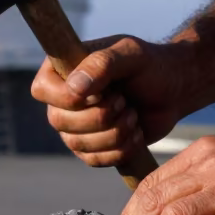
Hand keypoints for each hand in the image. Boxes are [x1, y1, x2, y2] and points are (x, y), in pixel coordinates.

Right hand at [30, 35, 192, 167]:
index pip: (42, 90)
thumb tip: (74, 88)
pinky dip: (121, 150)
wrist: (173, 91)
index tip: (103, 91)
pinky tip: (136, 133)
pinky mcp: (91, 149)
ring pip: (77, 144)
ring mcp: (74, 127)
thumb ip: (102, 63)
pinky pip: (94, 161)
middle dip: (102, 115)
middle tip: (126, 100)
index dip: (68, 98)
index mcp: (62, 69)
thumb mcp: (131, 54)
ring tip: (133, 114)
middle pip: (59, 121)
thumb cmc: (151, 66)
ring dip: (115, 132)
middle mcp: (62, 99)